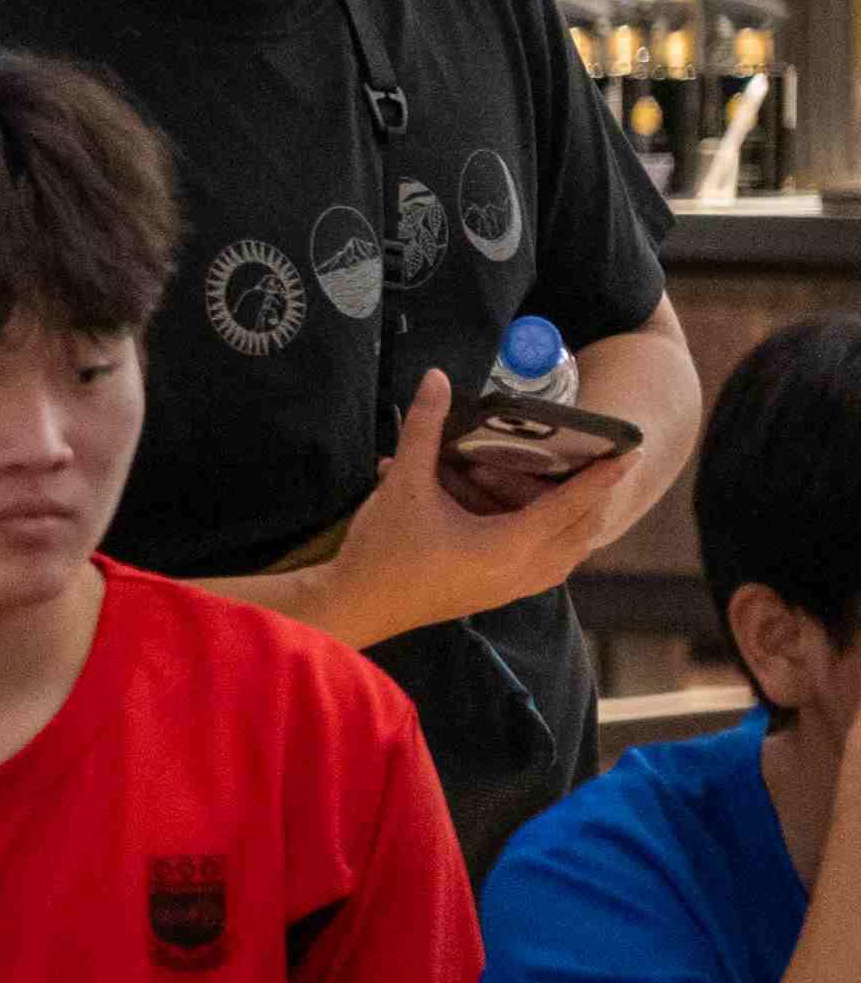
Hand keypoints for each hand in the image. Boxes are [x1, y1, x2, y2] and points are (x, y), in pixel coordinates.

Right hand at [324, 373, 641, 641]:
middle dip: (595, 502)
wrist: (352, 605)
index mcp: (506, 545)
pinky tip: (544, 531)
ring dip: (577, 528)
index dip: (600, 477)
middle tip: (607, 469)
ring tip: (583, 499)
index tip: (630, 453)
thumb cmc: (381, 548)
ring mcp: (507, 591)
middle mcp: (518, 572)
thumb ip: (425, 429)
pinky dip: (556, 549)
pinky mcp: (493, 598)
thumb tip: (436, 378)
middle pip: (579, 535)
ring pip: (565, 559)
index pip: (569, 505)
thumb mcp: (404, 483)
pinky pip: (546, 573)